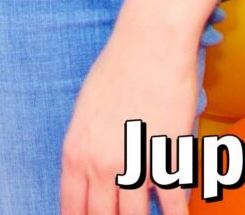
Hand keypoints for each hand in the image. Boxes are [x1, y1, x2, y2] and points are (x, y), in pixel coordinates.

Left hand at [61, 21, 201, 214]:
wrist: (149, 45)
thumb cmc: (116, 71)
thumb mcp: (84, 112)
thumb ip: (86, 149)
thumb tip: (92, 180)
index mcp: (75, 150)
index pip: (71, 207)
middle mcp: (100, 163)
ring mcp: (135, 164)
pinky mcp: (168, 160)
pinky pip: (173, 205)